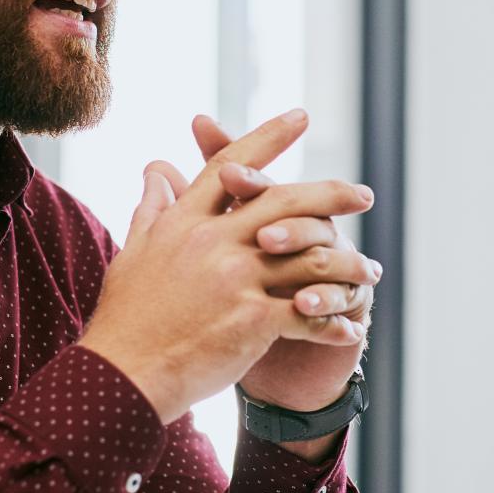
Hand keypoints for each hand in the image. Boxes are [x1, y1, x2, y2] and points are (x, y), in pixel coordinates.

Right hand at [78, 109, 377, 424]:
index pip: (231, 166)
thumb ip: (151, 208)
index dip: (268, 138)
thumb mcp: (133, 253)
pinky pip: (308, 315)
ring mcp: (234, 279)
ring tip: (371, 272)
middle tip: (364, 194)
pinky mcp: (250, 319)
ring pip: (308, 257)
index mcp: (184, 222)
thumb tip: (156, 167)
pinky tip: (352, 330)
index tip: (299, 116)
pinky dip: (334, 323)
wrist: (122, 376)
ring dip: (347, 266)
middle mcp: (212, 242)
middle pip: (284, 202)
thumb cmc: (125, 319)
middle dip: (331, 194)